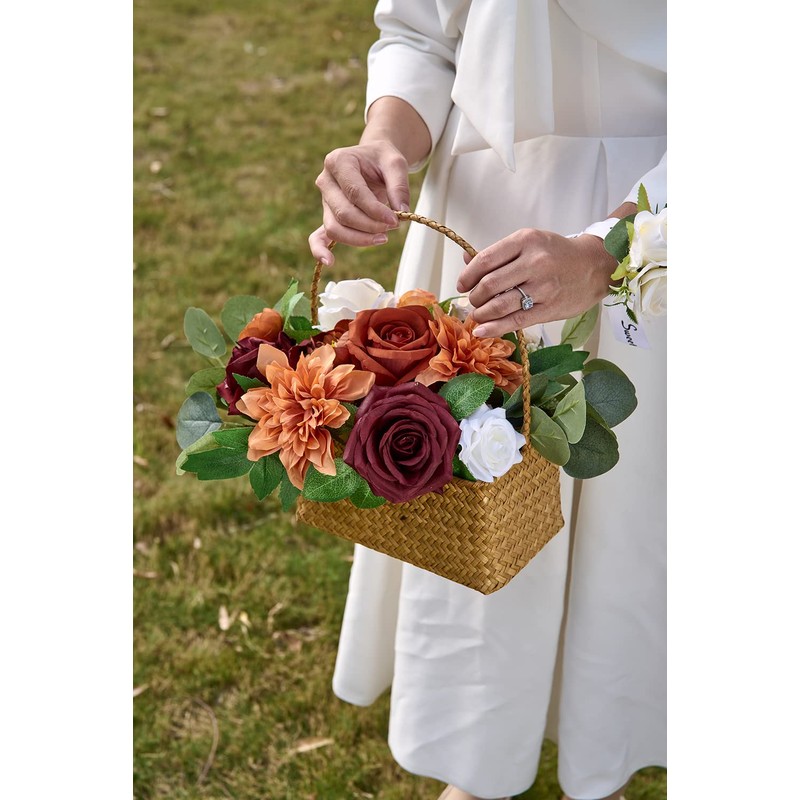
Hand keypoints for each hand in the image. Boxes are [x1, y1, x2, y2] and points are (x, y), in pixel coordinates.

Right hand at [309, 141, 410, 264]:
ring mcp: (324, 201)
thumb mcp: (395, 162)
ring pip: (335, 228)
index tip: (395, 220)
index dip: (375, 211)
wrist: (370, 161)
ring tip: (382, 238)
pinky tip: (330, 262)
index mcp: (338, 161)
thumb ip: (399, 185)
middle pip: (343, 213)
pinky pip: (318, 236)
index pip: (355, 193)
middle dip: (369, 225)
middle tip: (392, 227)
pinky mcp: (327, 216)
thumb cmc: (381, 160)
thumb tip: (401, 211)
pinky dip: (320, 250)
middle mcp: (325, 181)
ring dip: (359, 239)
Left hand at [456, 228, 617, 336]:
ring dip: (481, 313)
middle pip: (489, 284)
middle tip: (474, 301)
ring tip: (479, 315)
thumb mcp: (529, 243)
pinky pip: (515, 320)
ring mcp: (542, 287)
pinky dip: (493, 328)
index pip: (485, 260)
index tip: (462, 285)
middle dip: (474, 296)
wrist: (594, 267)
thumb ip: (498, 253)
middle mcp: (534, 262)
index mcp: (525, 240)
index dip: (467, 275)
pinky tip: (482, 331)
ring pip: (499, 305)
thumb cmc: (556, 254)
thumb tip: (466, 262)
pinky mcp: (549, 308)